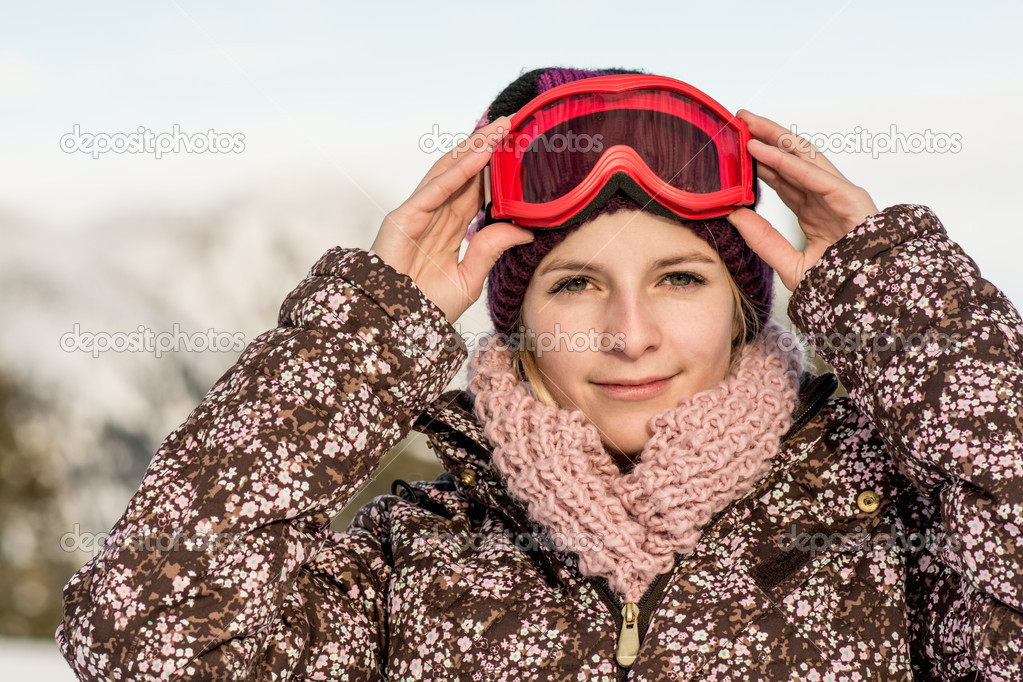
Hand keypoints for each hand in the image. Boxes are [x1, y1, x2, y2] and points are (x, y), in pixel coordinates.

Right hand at [371, 117, 533, 322]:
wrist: (398, 327)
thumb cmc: (427, 308)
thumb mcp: (470, 278)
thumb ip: (492, 249)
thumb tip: (524, 230)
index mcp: (449, 228)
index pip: (476, 189)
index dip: (495, 167)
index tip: (518, 148)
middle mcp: (434, 215)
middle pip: (464, 172)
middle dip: (487, 146)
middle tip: (513, 123)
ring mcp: (417, 213)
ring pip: (450, 171)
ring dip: (476, 147)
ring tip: (501, 128)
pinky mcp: (404, 217)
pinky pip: (437, 187)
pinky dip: (460, 169)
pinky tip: (482, 153)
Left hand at [726, 109, 878, 290]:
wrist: (868, 301)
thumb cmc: (840, 286)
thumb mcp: (790, 264)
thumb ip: (764, 241)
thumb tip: (735, 216)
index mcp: (814, 212)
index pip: (783, 178)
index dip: (760, 161)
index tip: (735, 149)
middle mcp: (825, 198)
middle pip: (790, 159)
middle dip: (765, 138)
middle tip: (738, 121)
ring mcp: (838, 195)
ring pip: (802, 156)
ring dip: (774, 136)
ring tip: (748, 122)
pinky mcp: (849, 198)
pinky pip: (813, 175)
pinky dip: (787, 162)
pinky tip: (764, 151)